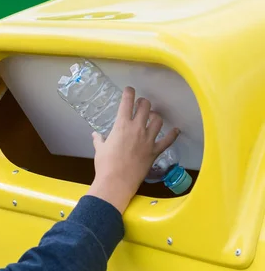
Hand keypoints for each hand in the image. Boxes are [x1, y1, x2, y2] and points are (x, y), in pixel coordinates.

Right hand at [87, 87, 179, 213]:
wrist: (116, 181)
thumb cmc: (105, 164)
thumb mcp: (99, 149)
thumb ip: (99, 140)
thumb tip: (96, 135)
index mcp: (121, 125)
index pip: (127, 102)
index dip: (129, 93)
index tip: (129, 90)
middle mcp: (137, 128)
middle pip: (145, 107)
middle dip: (143, 102)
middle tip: (141, 103)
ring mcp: (148, 139)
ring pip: (158, 120)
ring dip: (155, 116)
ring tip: (153, 116)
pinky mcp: (155, 151)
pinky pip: (168, 140)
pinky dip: (172, 134)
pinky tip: (175, 130)